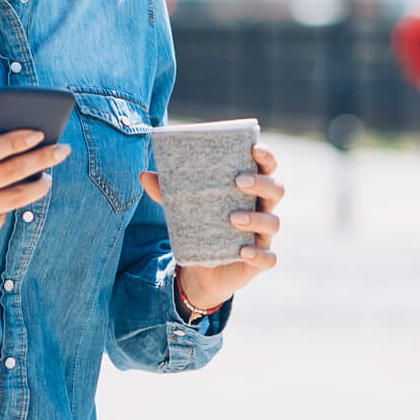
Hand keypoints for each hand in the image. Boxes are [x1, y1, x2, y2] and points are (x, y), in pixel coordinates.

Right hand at [0, 122, 72, 287]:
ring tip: (49, 175)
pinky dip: (17, 202)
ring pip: (17, 197)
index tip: (39, 132)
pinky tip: (23, 193)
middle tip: (63, 149)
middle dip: (42, 158)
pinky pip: (5, 213)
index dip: (17, 140)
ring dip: (40, 185)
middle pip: (11, 172)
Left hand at [140, 142, 283, 311]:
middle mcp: (261, 209)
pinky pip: (268, 258)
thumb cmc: (199, 229)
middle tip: (238, 180)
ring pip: (273, 222)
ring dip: (255, 218)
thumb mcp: (182, 209)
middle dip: (261, 182)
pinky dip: (259, 255)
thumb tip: (143, 175)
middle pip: (276, 190)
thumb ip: (166, 193)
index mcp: (249, 190)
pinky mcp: (258, 261)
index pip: (267, 167)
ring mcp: (262, 236)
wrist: (201, 272)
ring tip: (232, 217)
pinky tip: (243, 251)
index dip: (266, 156)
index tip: (254, 148)